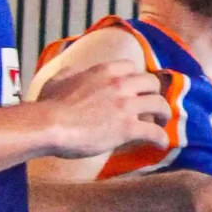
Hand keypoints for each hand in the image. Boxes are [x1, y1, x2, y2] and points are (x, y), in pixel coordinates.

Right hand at [26, 61, 167, 158]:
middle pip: (151, 82)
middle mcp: (120, 84)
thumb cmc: (48, 105)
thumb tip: (72, 72)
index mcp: (104, 71)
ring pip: (159, 105)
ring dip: (163, 114)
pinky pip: (154, 132)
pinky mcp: (128, 128)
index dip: (136, 78)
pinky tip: (161, 144)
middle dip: (154, 93)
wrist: (48, 125)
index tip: (135, 87)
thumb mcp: (57, 80)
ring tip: (161, 122)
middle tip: (151, 104)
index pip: (131, 67)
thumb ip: (69, 73)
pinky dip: (161, 139)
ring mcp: (126, 106)